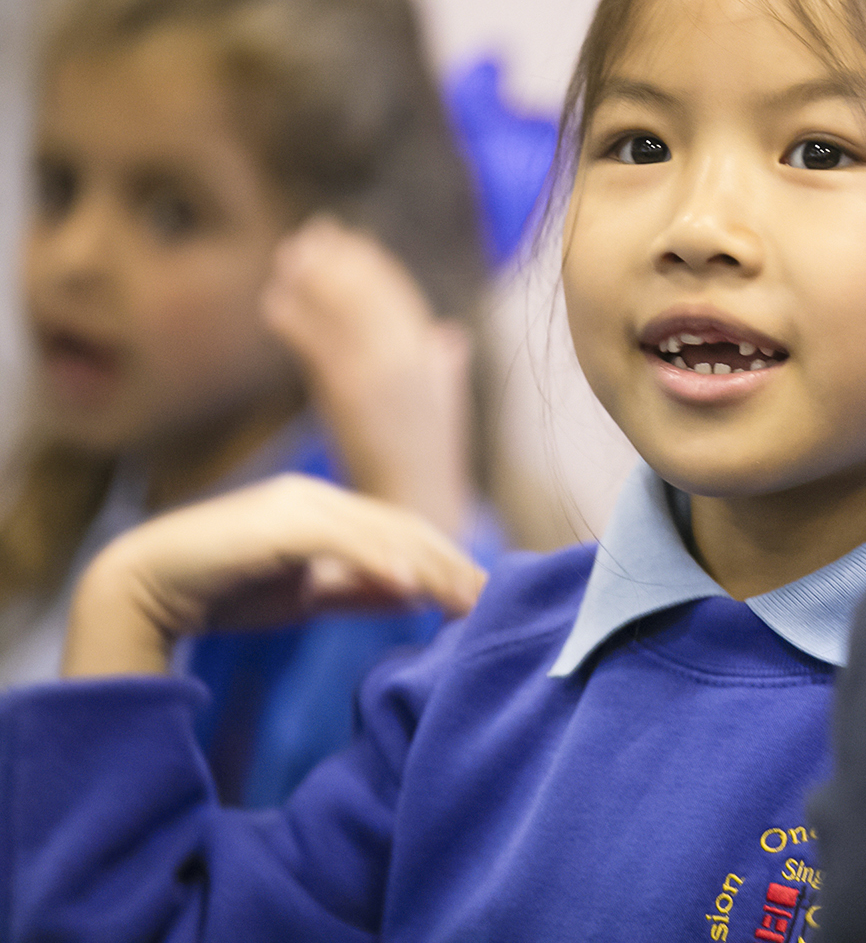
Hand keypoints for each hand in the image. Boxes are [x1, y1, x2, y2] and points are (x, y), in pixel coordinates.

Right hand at [63, 475, 485, 676]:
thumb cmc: (222, 592)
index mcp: (327, 510)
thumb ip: (357, 588)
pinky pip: (339, 542)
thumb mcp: (306, 596)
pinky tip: (408, 587)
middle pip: (403, 529)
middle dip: (450, 566)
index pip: (403, 533)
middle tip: (489, 601)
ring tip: (464, 599)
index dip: (445, 563)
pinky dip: (377, 561)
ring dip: (428, 567)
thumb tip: (414, 591)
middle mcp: (318, 498)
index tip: (481, 598)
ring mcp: (298, 505)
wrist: (140, 589)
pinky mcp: (277, 522)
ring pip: (381, 533)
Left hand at [263, 217, 473, 535]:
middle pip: (370, 294)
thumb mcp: (446, 408)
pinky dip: (296, 320)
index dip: (373, 263)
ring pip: (343, 312)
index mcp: (430, 359)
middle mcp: (409, 361)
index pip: (400, 295)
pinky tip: (273, 303)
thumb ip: (446, 367)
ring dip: (314, 281)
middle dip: (341, 261)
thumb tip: (447, 334)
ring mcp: (380, 377)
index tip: (347, 239)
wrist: (417, 509)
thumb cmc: (429, 464)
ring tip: (289, 259)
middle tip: (311, 235)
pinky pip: (318, 346)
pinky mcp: (351, 397)